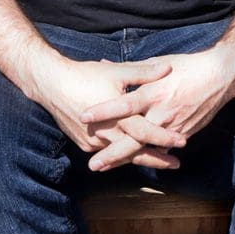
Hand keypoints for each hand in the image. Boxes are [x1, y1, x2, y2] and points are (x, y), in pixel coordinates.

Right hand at [32, 57, 185, 170]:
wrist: (51, 83)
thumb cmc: (85, 74)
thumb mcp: (116, 71)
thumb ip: (144, 73)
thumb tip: (168, 69)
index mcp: (117, 116)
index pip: (147, 132)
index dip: (165, 137)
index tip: (183, 141)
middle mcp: (106, 133)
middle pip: (137, 151)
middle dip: (158, 158)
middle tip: (176, 164)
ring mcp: (94, 141)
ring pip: (121, 155)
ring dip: (140, 158)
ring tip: (158, 161)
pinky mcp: (84, 143)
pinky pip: (106, 152)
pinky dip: (120, 154)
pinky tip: (129, 154)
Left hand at [80, 46, 234, 171]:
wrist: (219, 76)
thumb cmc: (185, 65)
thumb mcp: (155, 62)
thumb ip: (130, 70)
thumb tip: (104, 63)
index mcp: (153, 92)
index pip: (123, 104)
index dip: (104, 111)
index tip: (84, 117)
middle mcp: (161, 112)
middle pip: (133, 138)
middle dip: (112, 153)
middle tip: (92, 164)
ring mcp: (173, 126)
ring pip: (146, 149)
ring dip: (125, 159)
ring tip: (105, 167)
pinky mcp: (183, 133)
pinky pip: (162, 149)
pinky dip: (147, 156)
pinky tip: (131, 163)